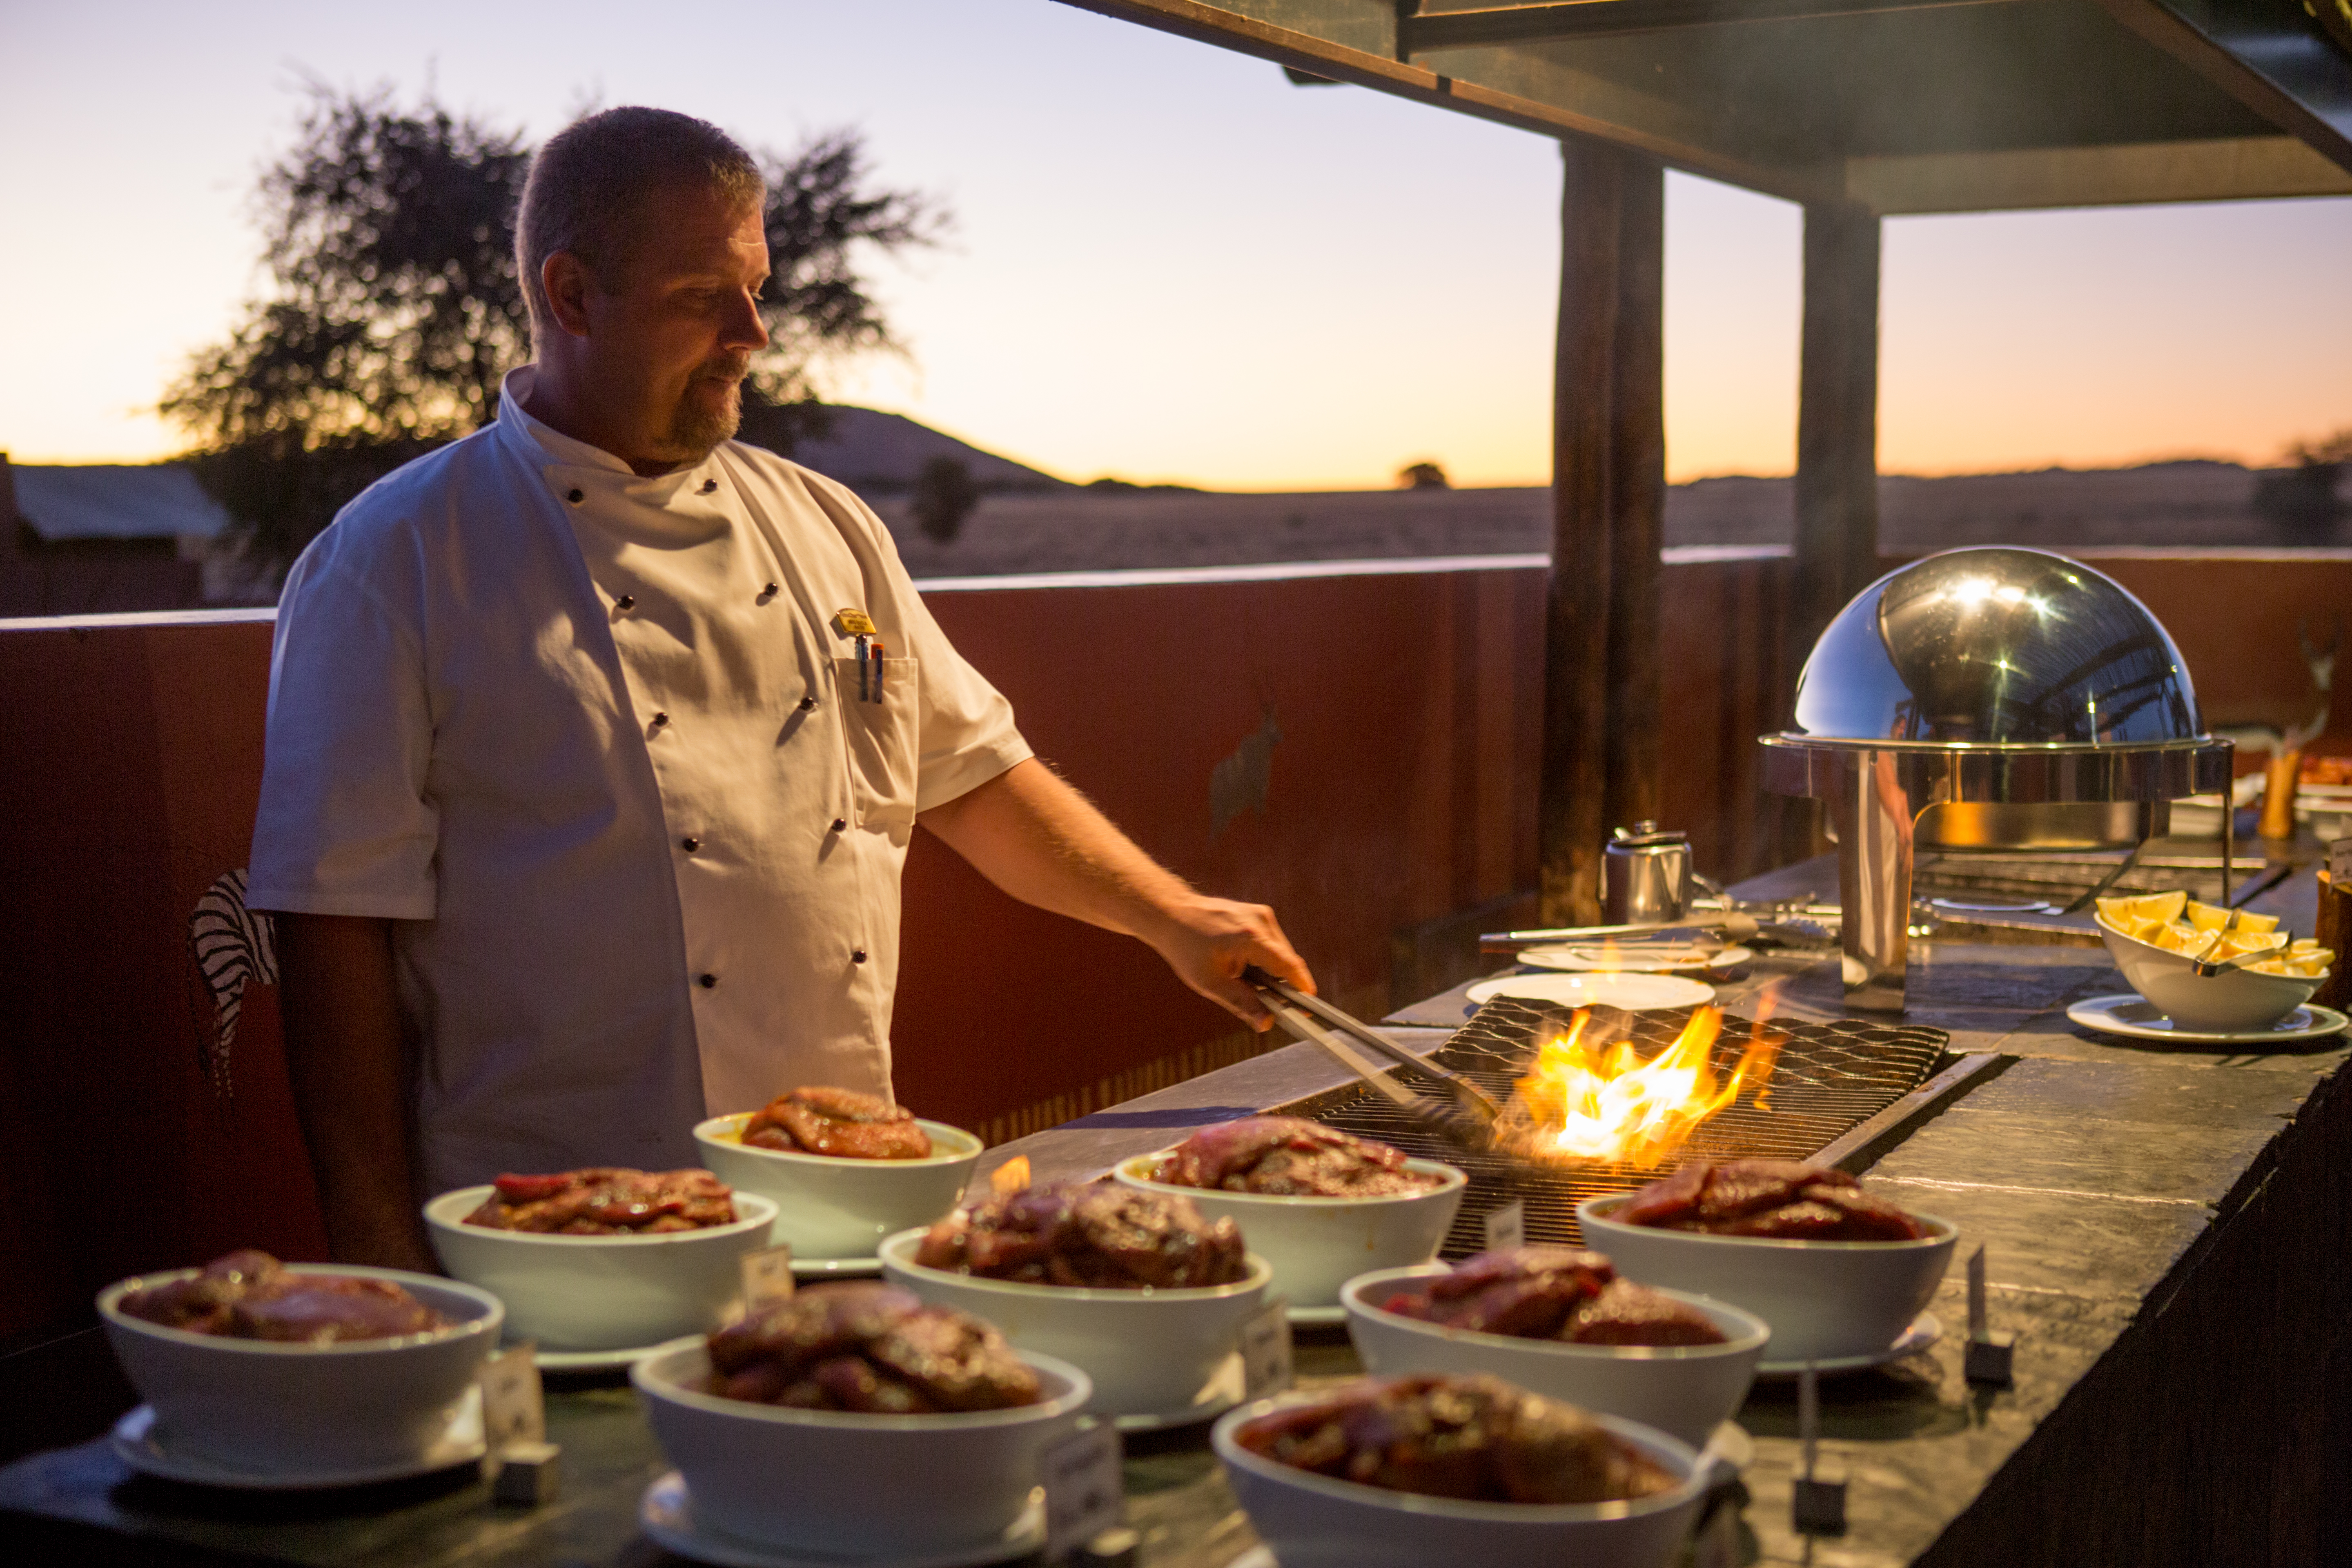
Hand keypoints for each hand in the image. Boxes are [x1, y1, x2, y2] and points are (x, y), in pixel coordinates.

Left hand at [1143, 895, 1315, 1029]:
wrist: (1172, 914)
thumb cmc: (1187, 948)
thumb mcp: (1211, 982)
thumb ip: (1242, 1003)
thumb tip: (1267, 1023)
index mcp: (1252, 937)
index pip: (1289, 966)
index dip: (1302, 988)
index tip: (1309, 1008)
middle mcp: (1262, 920)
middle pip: (1287, 961)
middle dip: (1282, 985)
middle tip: (1268, 1006)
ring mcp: (1261, 914)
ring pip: (1280, 953)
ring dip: (1271, 972)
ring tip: (1243, 981)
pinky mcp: (1258, 914)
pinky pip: (1272, 943)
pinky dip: (1264, 959)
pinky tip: (1243, 967)